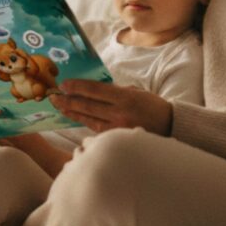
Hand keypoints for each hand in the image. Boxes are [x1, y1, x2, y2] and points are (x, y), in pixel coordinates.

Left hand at [51, 80, 172, 135]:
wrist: (171, 127)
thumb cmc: (153, 107)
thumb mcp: (136, 92)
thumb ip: (116, 91)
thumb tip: (94, 89)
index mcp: (125, 98)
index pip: (95, 90)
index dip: (78, 87)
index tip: (64, 85)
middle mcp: (120, 114)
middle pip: (88, 106)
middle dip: (69, 101)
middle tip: (54, 97)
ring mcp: (118, 129)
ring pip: (89, 120)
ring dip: (72, 113)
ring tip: (59, 107)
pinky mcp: (117, 140)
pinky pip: (97, 130)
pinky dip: (85, 123)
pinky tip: (75, 119)